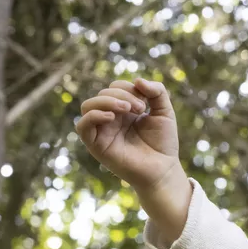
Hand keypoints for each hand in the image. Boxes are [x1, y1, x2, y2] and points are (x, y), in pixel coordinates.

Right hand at [76, 78, 180, 192]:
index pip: (114, 87)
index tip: (146, 101)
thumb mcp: (164, 111)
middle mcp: (110, 119)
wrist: (163, 169)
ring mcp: (102, 132)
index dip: (129, 88)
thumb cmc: (163, 142)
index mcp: (123, 110)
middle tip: (140, 108)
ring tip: (128, 109)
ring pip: (88, 106)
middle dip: (122, 95)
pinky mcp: (97, 146)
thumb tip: (137, 80)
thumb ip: (156, 91)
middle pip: (102, 94)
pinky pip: (82, 126)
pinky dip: (94, 116)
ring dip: (107, 101)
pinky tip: (112, 117)